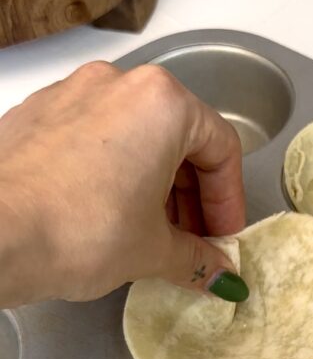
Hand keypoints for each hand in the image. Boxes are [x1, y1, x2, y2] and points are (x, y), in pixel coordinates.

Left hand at [0, 61, 246, 307]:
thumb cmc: (78, 230)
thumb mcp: (154, 251)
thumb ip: (197, 258)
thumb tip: (218, 273)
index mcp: (163, 104)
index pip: (221, 149)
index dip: (229, 202)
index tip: (223, 238)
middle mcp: (119, 84)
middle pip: (179, 138)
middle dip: (192, 196)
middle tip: (194, 241)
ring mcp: (72, 94)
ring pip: (135, 136)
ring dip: (154, 185)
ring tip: (151, 234)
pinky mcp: (37, 114)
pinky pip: (93, 139)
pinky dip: (112, 174)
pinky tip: (107, 217)